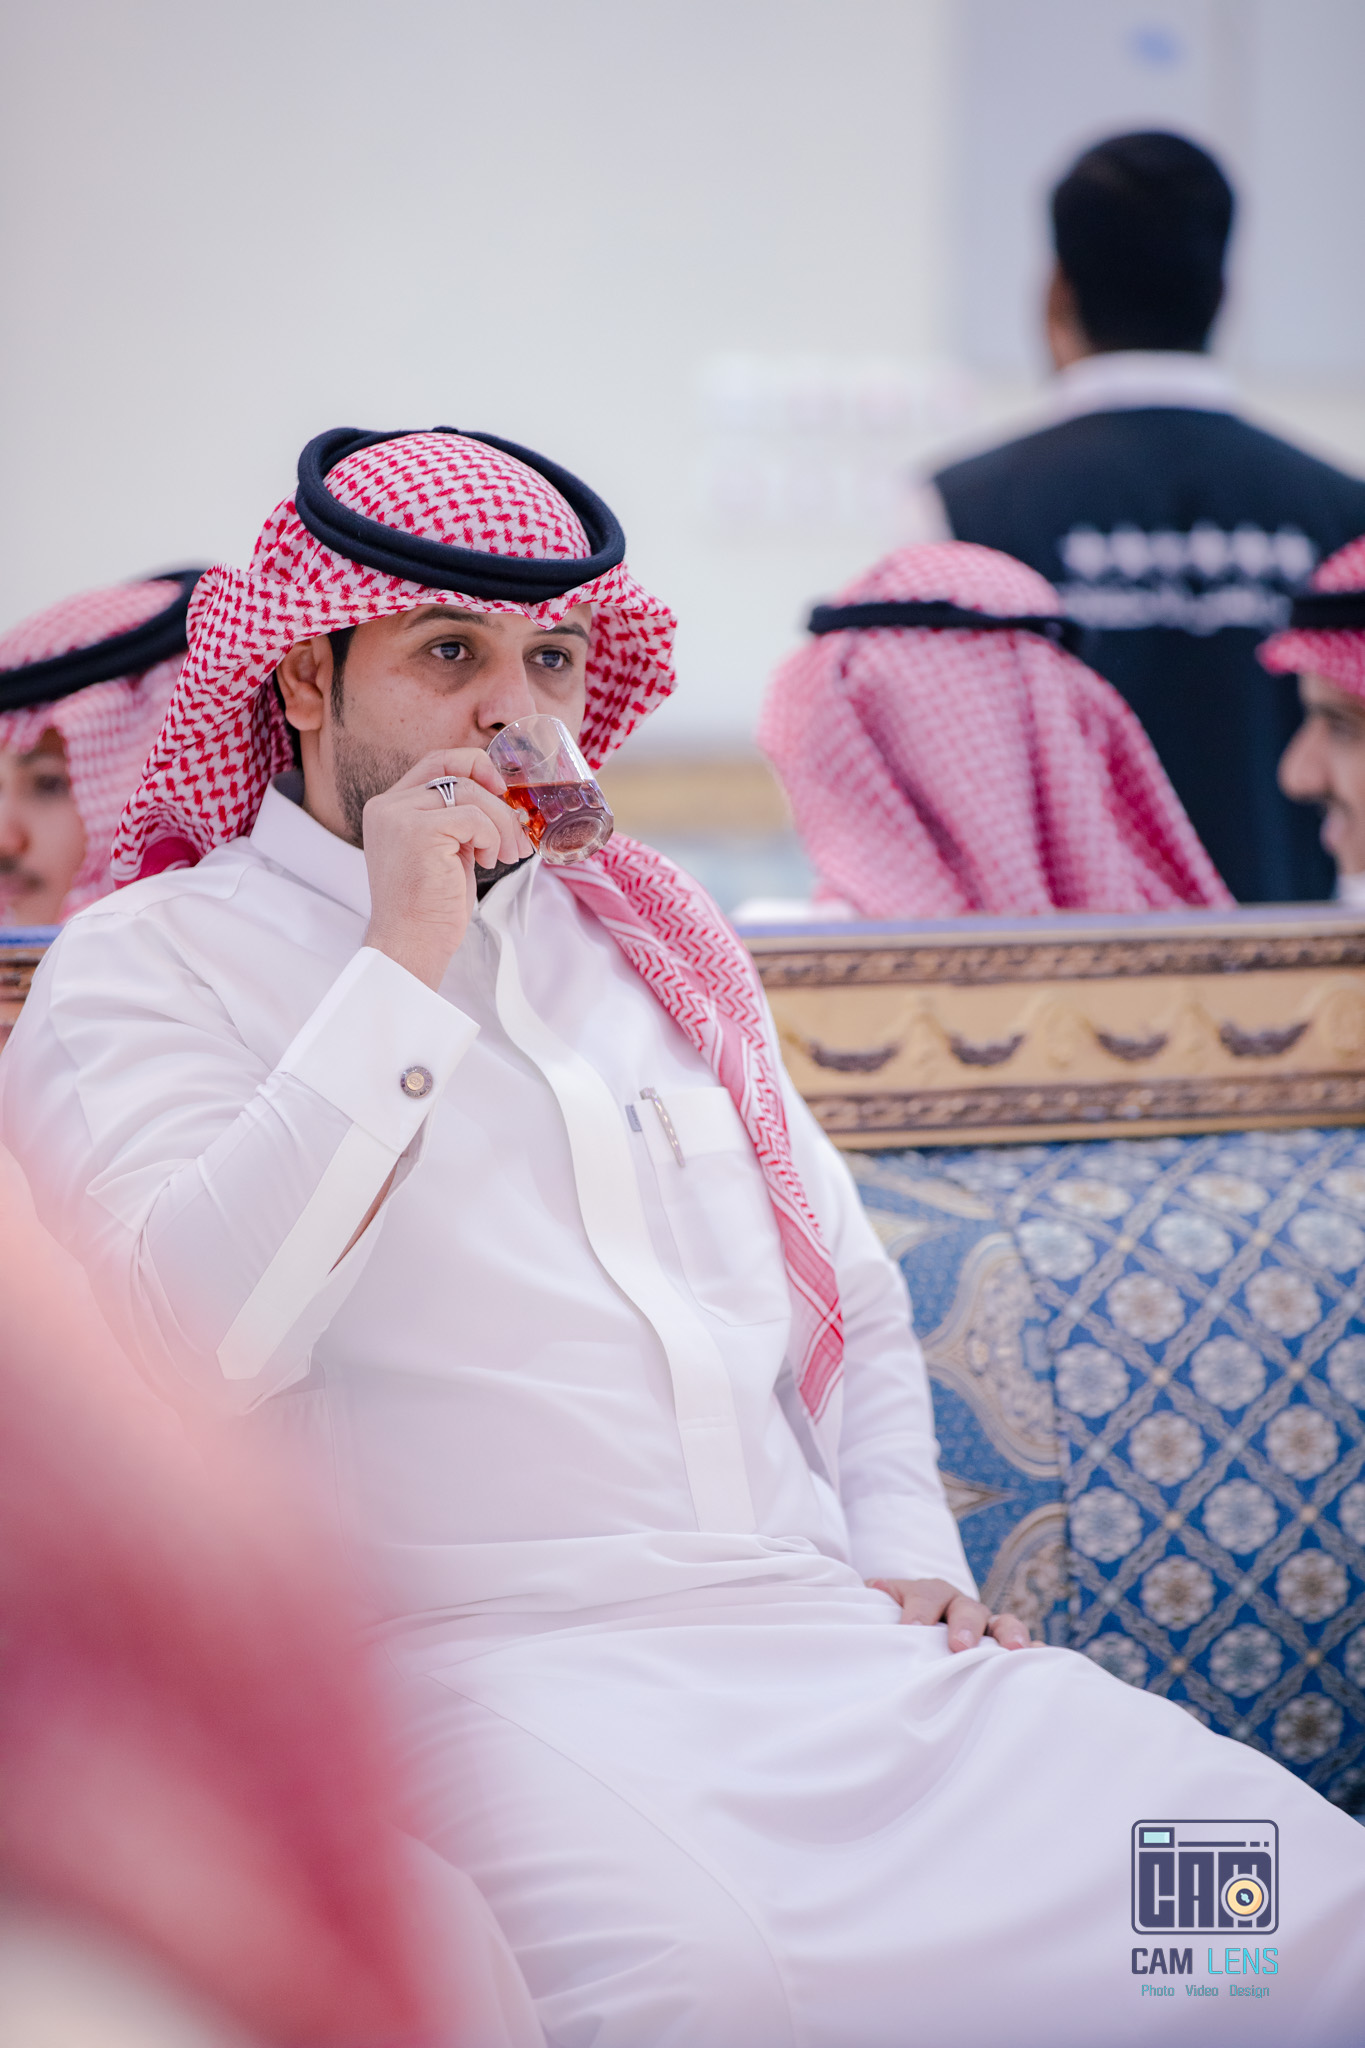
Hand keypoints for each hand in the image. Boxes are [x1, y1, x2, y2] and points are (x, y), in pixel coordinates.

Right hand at [360, 750, 532, 989]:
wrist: (412, 944)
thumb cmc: (431, 907)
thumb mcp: (444, 850)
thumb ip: (456, 819)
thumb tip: (501, 796)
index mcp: (390, 808)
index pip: (436, 762)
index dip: (475, 767)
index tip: (501, 791)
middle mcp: (388, 806)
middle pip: (454, 768)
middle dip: (494, 793)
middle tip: (517, 825)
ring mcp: (399, 816)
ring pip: (470, 792)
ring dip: (501, 823)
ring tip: (507, 854)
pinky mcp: (417, 831)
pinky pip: (473, 817)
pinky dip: (491, 838)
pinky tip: (486, 863)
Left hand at [866, 1576, 1032, 1650]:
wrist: (918, 1625)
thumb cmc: (898, 1623)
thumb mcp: (883, 1611)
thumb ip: (875, 1604)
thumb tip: (874, 1590)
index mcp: (930, 1593)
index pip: (925, 1596)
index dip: (918, 1610)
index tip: (909, 1628)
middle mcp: (961, 1606)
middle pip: (967, 1609)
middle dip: (964, 1625)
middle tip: (959, 1645)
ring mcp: (987, 1626)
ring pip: (1002, 1622)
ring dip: (1009, 1634)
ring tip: (1014, 1651)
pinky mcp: (1004, 1646)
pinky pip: (1025, 1646)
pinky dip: (1035, 1651)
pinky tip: (1042, 1660)